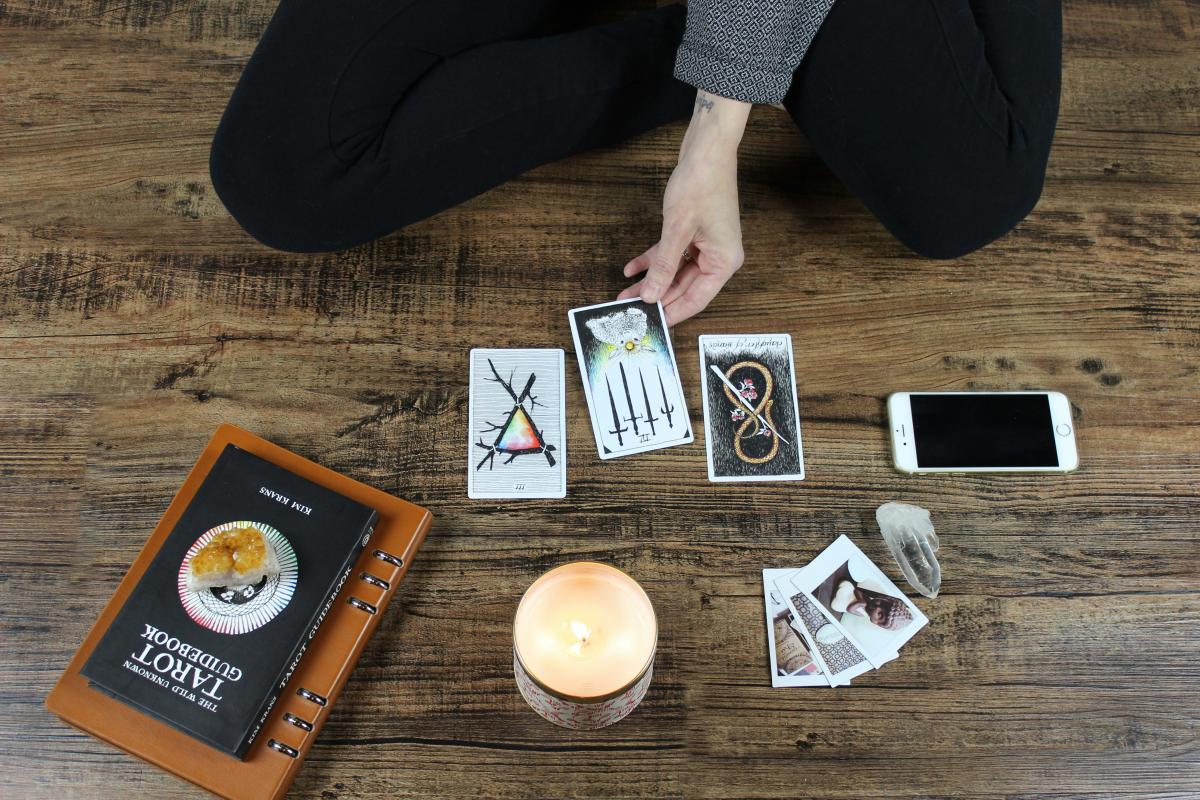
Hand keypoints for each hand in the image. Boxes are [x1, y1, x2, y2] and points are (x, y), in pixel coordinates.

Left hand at [619, 91, 749, 325]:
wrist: (707, 149)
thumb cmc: (701, 184)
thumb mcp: (676, 231)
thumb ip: (663, 267)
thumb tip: (650, 295)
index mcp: (724, 261)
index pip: (696, 299)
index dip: (673, 313)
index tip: (653, 325)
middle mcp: (718, 257)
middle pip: (683, 287)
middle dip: (656, 296)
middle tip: (630, 308)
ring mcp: (706, 245)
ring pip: (674, 272)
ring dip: (651, 280)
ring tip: (625, 293)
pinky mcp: (694, 232)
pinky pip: (671, 254)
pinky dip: (652, 260)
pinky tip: (631, 269)